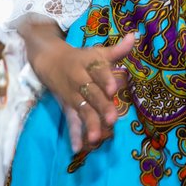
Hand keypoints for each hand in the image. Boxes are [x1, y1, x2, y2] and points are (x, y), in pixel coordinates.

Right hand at [29, 30, 135, 153]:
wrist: (50, 61)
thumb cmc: (81, 58)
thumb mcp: (98, 52)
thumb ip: (118, 49)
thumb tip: (135, 36)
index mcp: (89, 66)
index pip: (98, 72)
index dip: (106, 79)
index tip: (114, 88)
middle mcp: (80, 82)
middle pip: (92, 95)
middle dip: (102, 107)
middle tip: (113, 119)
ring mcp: (73, 97)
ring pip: (82, 111)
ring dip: (89, 124)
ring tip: (97, 138)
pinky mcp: (68, 108)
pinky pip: (71, 122)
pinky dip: (74, 135)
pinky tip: (77, 149)